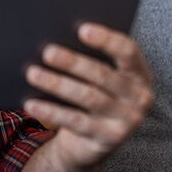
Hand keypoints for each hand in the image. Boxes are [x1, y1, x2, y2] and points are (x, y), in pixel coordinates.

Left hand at [18, 24, 152, 171]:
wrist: (93, 142)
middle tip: (47, 51)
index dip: (106, 39)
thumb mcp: (98, 78)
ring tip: (32, 73)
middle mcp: (139, 97)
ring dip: (57, 84)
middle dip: (72, 62)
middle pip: (102, 74)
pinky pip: (75, 122)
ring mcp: (127, 121)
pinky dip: (51, 111)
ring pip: (88, 97)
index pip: (128, 51)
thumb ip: (89, 57)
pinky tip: (31, 104)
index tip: (81, 29)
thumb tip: (56, 39)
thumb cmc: (93, 95)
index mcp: (140, 74)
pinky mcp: (109, 139)